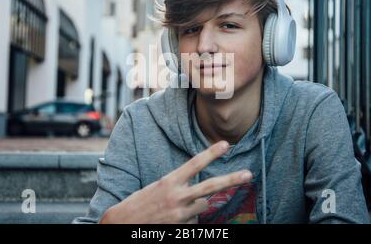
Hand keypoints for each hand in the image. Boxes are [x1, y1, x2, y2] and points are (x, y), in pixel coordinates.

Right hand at [99, 140, 252, 223]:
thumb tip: (201, 198)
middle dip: (231, 180)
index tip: (225, 144)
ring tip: (174, 208)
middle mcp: (177, 197)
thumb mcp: (157, 188)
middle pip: (210, 187)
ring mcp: (180, 214)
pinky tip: (172, 219)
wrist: (122, 224)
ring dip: (195, 206)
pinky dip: (188, 218)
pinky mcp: (181, 227)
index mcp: (169, 182)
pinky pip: (195, 220)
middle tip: (248, 174)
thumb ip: (179, 188)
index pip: (194, 164)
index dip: (211, 153)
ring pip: (202, 206)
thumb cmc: (139, 204)